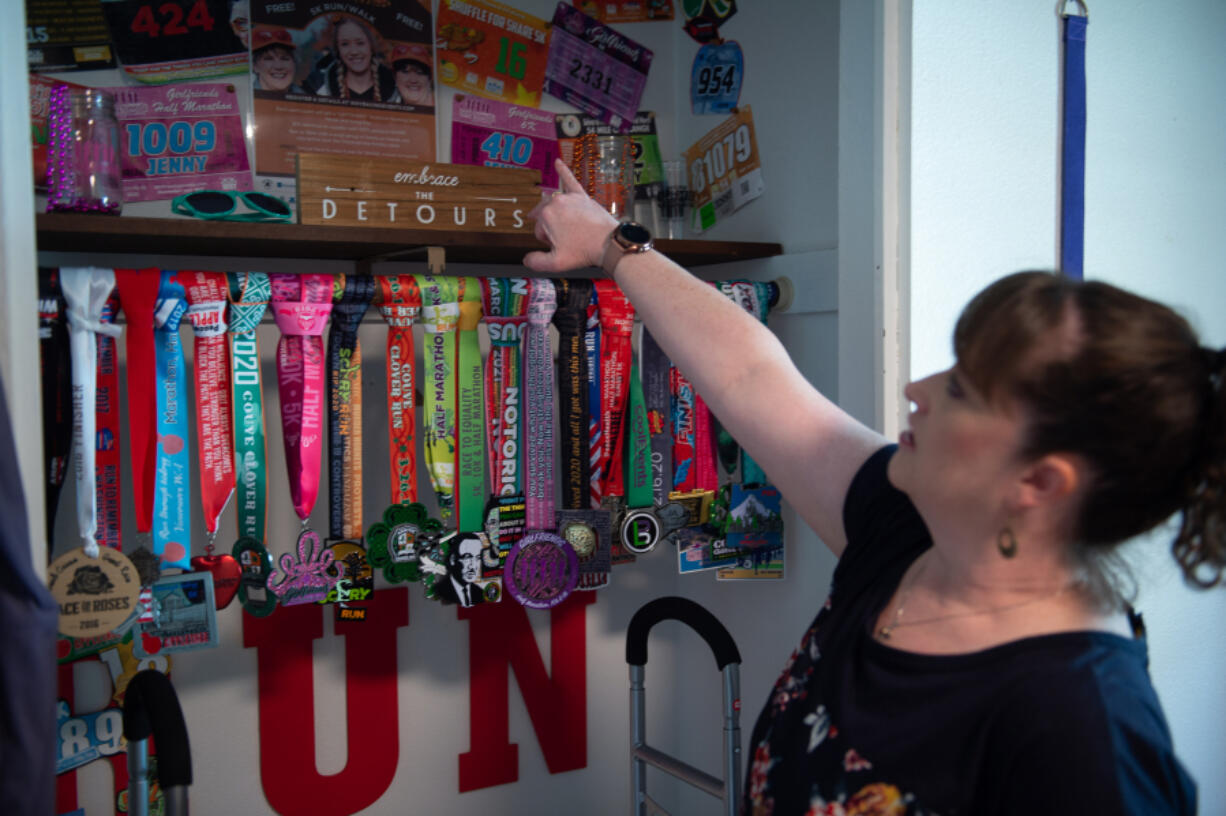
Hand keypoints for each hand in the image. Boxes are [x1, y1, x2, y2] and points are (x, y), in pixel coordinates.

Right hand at [523, 159, 618, 273]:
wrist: (608, 243)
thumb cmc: (584, 251)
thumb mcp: (556, 263)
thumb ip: (536, 262)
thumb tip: (527, 259)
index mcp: (547, 217)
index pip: (539, 230)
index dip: (548, 241)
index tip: (560, 246)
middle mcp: (556, 203)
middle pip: (545, 217)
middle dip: (552, 229)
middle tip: (566, 241)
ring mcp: (570, 198)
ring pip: (554, 205)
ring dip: (556, 215)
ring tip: (565, 226)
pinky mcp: (582, 197)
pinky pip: (570, 180)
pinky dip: (563, 171)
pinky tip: (558, 163)